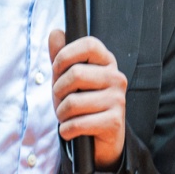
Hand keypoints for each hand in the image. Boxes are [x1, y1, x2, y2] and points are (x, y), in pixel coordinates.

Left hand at [49, 30, 126, 169]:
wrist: (100, 140)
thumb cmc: (83, 105)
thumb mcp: (68, 80)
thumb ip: (61, 57)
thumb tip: (56, 33)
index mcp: (107, 62)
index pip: (88, 44)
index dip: (65, 55)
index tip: (58, 70)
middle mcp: (116, 78)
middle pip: (76, 74)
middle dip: (58, 91)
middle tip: (61, 100)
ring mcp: (118, 100)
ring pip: (73, 102)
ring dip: (61, 114)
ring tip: (67, 117)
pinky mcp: (114, 122)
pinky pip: (77, 124)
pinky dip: (66, 130)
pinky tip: (71, 131)